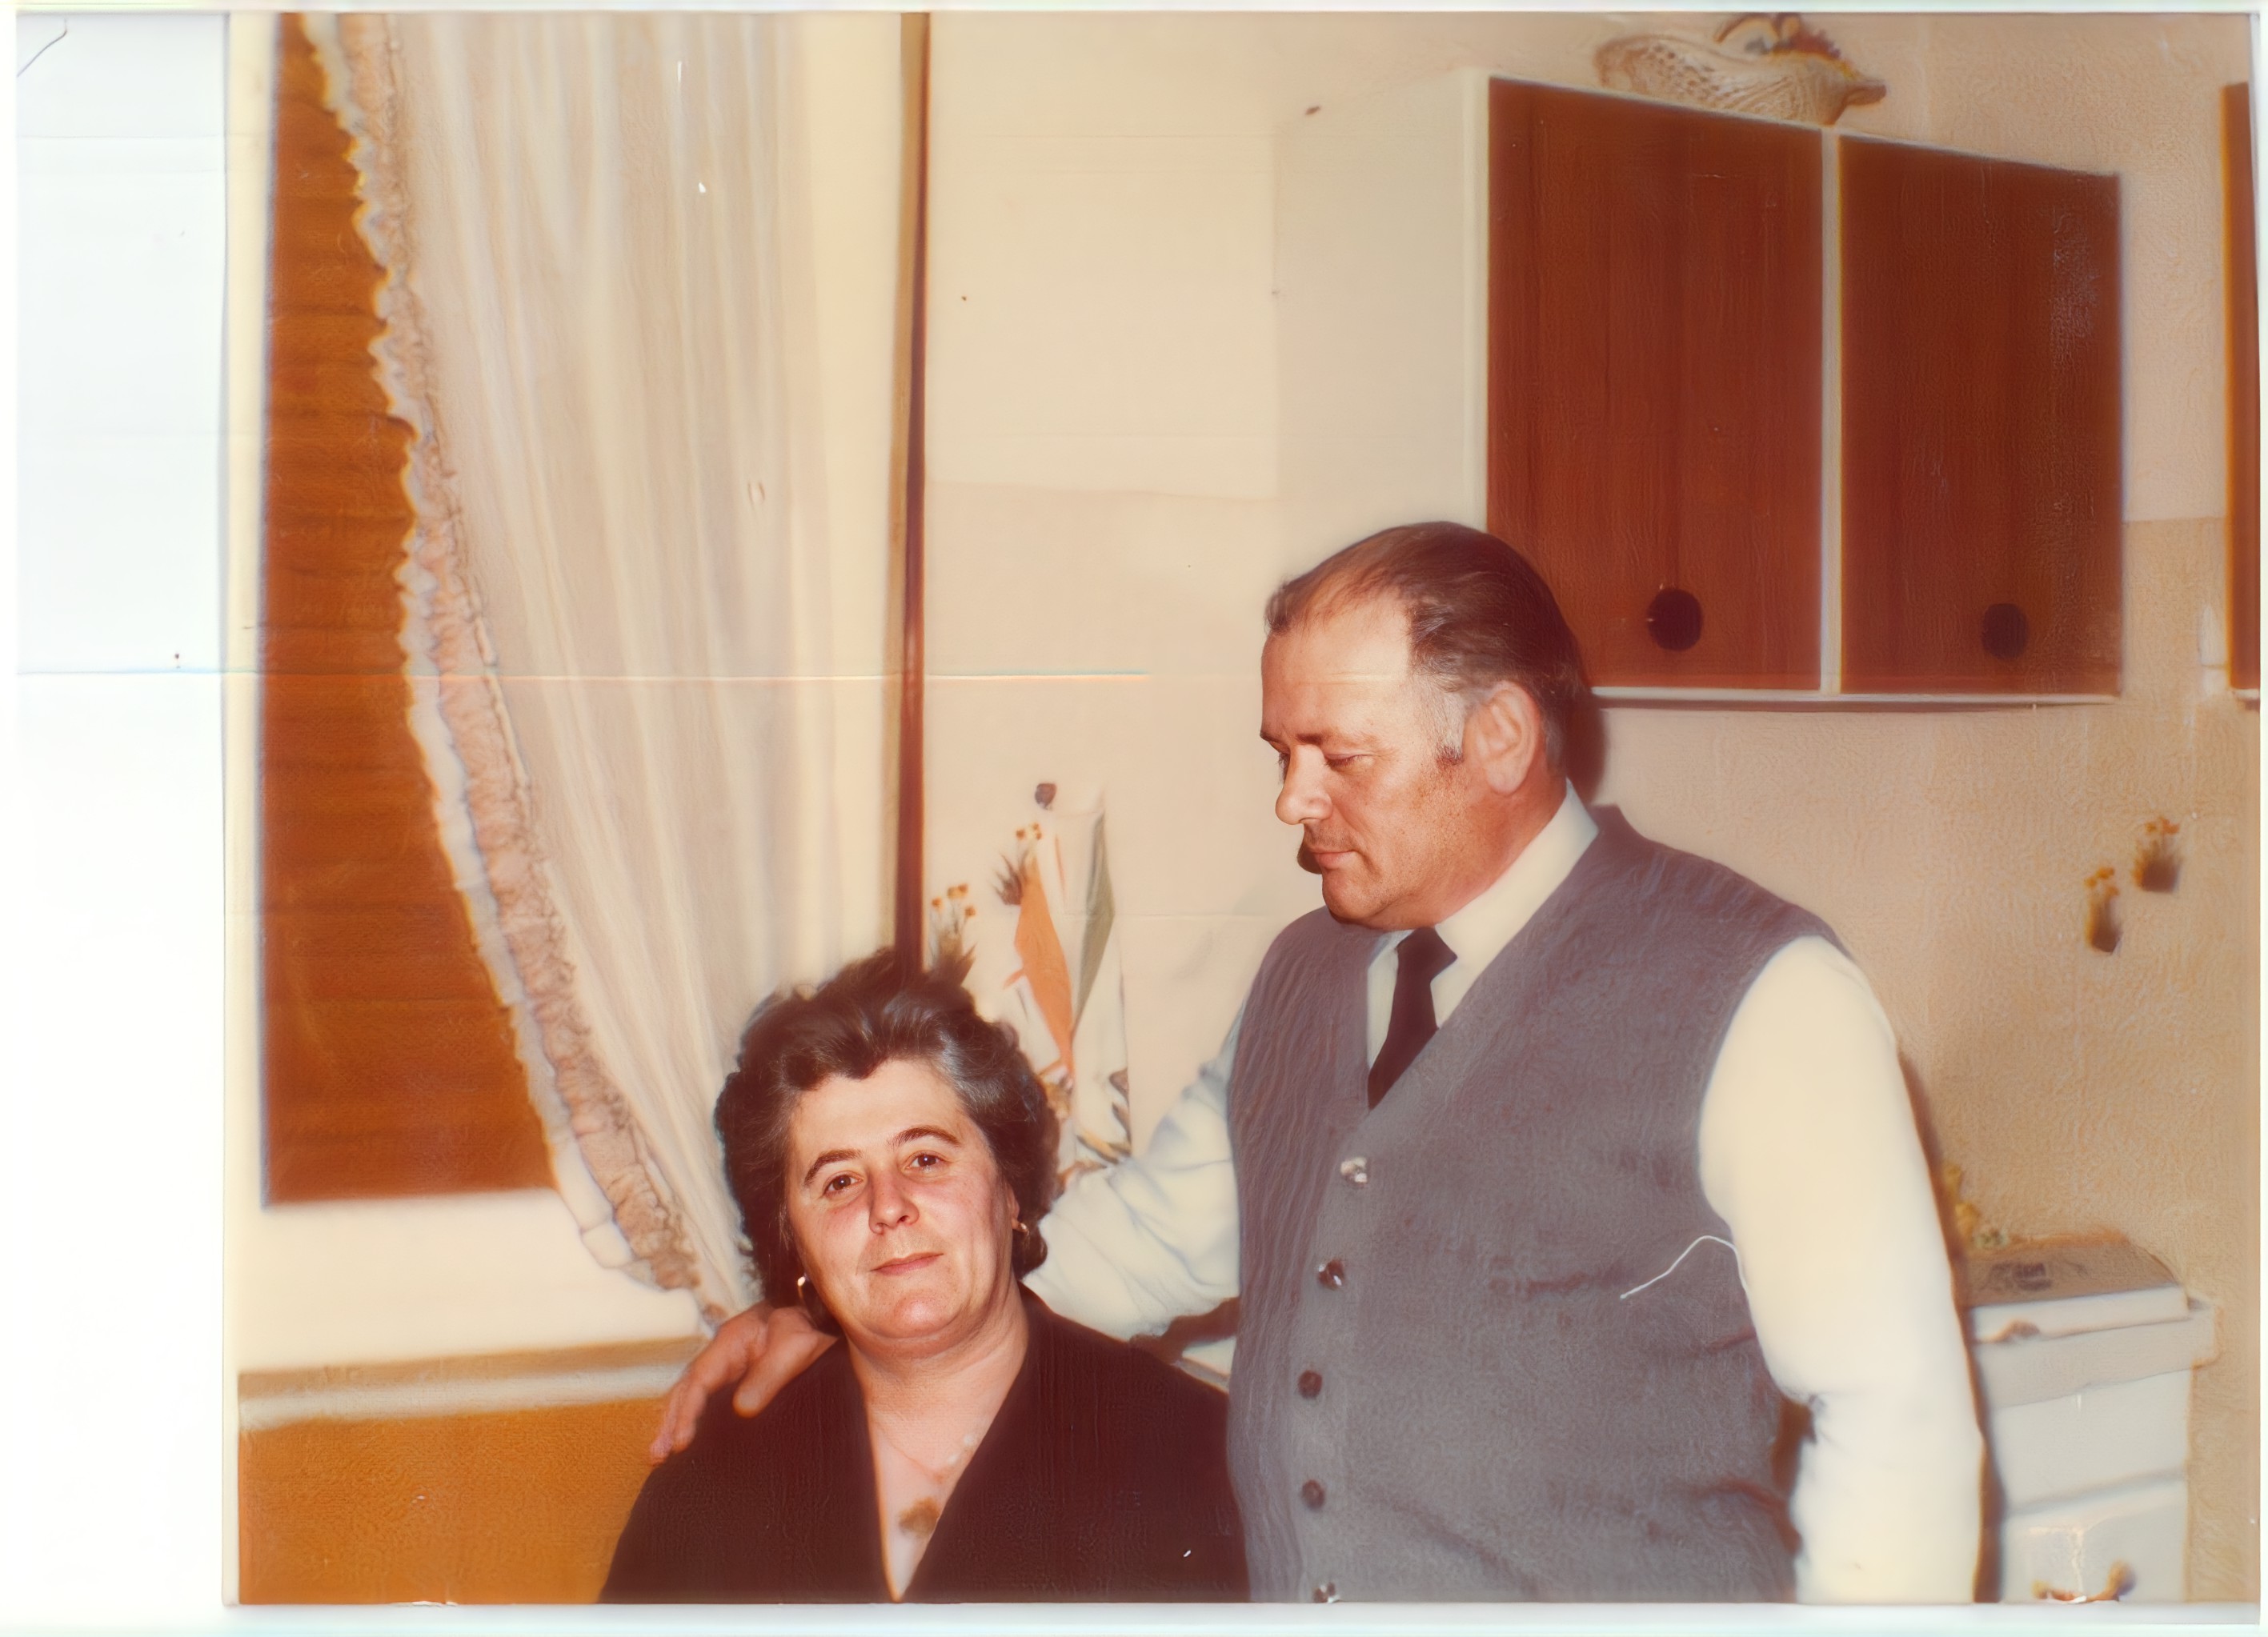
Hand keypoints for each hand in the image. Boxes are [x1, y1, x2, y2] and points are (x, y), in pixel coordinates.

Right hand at [647, 1302, 835, 1463]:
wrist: (821, 1317)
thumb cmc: (809, 1327)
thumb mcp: (793, 1348)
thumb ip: (768, 1376)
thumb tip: (741, 1410)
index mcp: (731, 1342)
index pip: (699, 1380)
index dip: (687, 1411)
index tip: (681, 1440)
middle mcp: (722, 1353)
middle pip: (686, 1388)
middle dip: (669, 1420)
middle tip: (657, 1455)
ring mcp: (728, 1365)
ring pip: (692, 1394)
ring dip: (674, 1422)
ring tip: (659, 1454)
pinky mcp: (738, 1377)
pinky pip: (708, 1399)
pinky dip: (693, 1418)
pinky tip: (687, 1439)